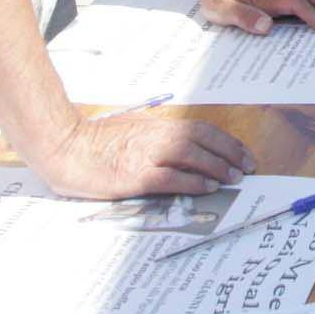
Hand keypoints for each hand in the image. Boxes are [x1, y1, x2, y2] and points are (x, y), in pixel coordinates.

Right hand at [42, 113, 255, 199]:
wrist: (66, 147)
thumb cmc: (95, 143)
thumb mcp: (132, 131)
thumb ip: (155, 137)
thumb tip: (182, 149)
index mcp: (156, 125)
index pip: (200, 128)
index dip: (225, 140)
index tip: (242, 153)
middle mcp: (155, 136)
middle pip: (202, 139)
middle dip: (230, 152)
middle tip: (248, 167)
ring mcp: (145, 154)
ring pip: (192, 155)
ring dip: (217, 166)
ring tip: (234, 178)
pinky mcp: (135, 175)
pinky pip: (171, 178)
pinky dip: (193, 182)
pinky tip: (208, 188)